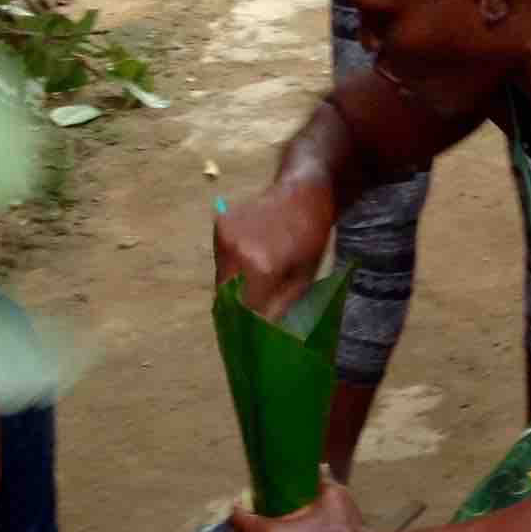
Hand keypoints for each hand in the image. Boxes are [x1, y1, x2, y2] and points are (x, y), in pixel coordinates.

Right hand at [217, 179, 335, 318]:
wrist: (302, 191)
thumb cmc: (311, 235)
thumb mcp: (304, 277)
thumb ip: (279, 306)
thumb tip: (262, 332)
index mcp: (260, 267)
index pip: (244, 311)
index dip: (245, 328)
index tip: (249, 341)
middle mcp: (235, 253)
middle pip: (226, 297)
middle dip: (234, 313)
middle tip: (245, 325)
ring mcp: (224, 238)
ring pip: (220, 280)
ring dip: (231, 292)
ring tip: (249, 295)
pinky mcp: (219, 227)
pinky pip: (221, 261)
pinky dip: (231, 271)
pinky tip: (248, 267)